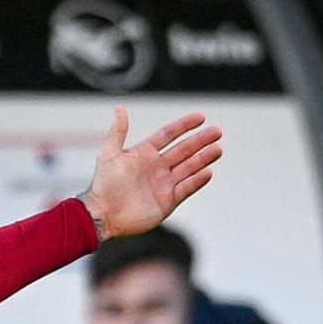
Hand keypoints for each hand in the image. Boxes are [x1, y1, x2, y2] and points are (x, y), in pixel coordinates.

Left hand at [77, 107, 222, 240]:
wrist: (104, 215)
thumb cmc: (104, 185)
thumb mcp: (109, 154)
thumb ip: (117, 132)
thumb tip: (120, 108)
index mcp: (145, 153)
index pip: (169, 134)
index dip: (184, 125)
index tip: (201, 117)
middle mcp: (157, 167)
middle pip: (184, 150)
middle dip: (201, 141)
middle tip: (217, 132)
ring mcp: (164, 184)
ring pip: (189, 167)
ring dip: (204, 158)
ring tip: (218, 149)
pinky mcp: (168, 201)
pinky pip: (186, 188)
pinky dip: (197, 180)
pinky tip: (208, 171)